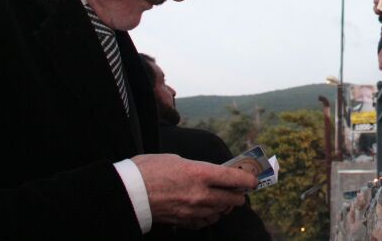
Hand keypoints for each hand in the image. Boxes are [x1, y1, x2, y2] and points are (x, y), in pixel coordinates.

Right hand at [132, 154, 257, 229]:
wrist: (128, 192)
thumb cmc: (149, 169)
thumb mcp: (178, 159)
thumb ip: (198, 168)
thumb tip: (210, 173)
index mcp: (201, 173)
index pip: (235, 178)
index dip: (249, 179)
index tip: (253, 179)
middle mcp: (201, 194)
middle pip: (234, 198)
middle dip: (239, 193)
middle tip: (238, 188)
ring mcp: (194, 210)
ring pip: (222, 211)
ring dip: (225, 204)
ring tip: (222, 197)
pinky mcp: (185, 221)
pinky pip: (207, 222)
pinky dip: (211, 215)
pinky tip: (207, 209)